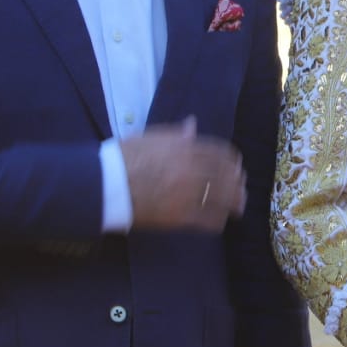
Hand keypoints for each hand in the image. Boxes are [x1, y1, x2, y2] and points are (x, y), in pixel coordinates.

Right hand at [121, 116, 245, 232]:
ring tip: (239, 207)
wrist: (105, 184)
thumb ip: (176, 134)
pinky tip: (220, 222)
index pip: (220, 152)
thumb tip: (192, 125)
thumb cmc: (123, 157)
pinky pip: (209, 219)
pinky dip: (218, 220)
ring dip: (234, 202)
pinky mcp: (181, 216)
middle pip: (227, 175)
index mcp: (186, 148)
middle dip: (237, 181)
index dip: (232, 160)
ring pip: (223, 198)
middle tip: (241, 186)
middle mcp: (192, 169)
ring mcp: (189, 194)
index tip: (236, 165)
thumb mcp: (150, 138)